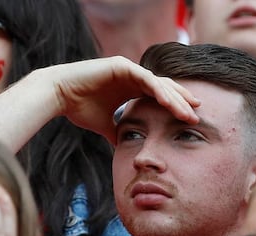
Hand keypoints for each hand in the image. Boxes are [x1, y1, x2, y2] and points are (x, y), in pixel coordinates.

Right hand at [47, 56, 200, 140]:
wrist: (58, 96)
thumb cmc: (79, 108)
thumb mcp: (104, 125)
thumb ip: (117, 133)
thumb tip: (123, 150)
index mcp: (131, 88)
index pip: (160, 97)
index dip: (175, 107)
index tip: (188, 121)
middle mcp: (132, 76)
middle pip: (164, 89)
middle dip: (181, 102)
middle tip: (197, 116)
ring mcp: (128, 69)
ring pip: (158, 83)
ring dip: (174, 97)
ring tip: (188, 111)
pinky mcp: (121, 65)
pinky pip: (145, 78)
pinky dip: (158, 89)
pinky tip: (169, 101)